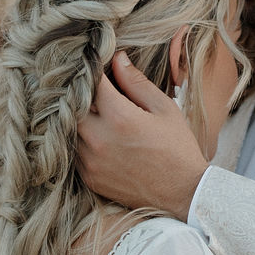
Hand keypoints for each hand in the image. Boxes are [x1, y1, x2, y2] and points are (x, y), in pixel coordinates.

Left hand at [77, 52, 208, 219]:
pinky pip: (74, 152)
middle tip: (96, 93)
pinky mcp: (91, 178)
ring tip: (97, 115)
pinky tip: (99, 139)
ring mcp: (92, 162)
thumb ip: (137, 83)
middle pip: (73, 105)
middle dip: (83, 95)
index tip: (100, 66)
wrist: (184, 195)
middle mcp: (100, 139)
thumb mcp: (164, 109)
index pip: (92, 81)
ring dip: (80, 119)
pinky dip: (82, 141)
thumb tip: (117, 59)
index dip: (95, 69)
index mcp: (120, 117)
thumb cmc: (178, 149)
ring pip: (70, 129)